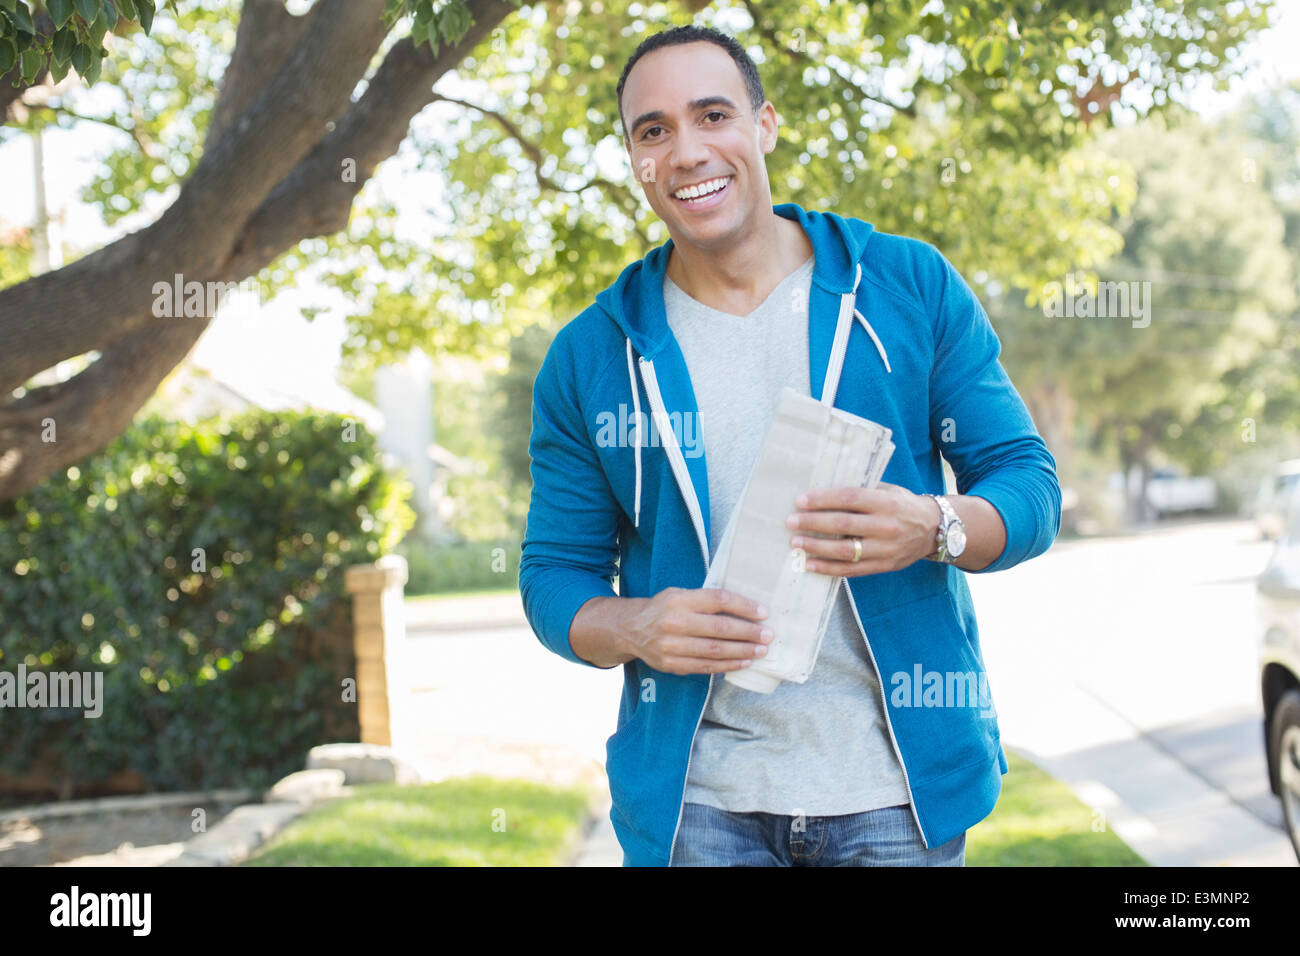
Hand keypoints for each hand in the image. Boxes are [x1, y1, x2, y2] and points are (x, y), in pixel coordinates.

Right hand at [621, 587, 773, 675]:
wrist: (631, 629)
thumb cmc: (664, 608)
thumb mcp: (680, 594)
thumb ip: (706, 600)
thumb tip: (745, 608)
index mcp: (679, 600)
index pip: (718, 600)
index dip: (743, 606)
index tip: (763, 613)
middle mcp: (674, 622)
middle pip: (720, 628)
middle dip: (748, 632)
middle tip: (768, 635)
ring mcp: (672, 646)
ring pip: (715, 650)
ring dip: (742, 651)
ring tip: (761, 650)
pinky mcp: (672, 664)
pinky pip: (705, 666)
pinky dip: (728, 665)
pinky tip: (743, 662)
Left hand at [785, 482, 939, 576]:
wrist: (935, 530)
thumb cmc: (903, 505)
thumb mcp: (888, 490)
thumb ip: (862, 489)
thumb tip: (824, 488)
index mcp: (886, 503)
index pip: (849, 498)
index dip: (823, 499)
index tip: (800, 501)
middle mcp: (886, 527)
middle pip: (843, 525)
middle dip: (813, 523)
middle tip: (791, 522)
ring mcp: (885, 549)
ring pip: (844, 551)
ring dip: (816, 547)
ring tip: (796, 543)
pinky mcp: (883, 566)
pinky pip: (851, 570)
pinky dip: (827, 568)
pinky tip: (809, 564)